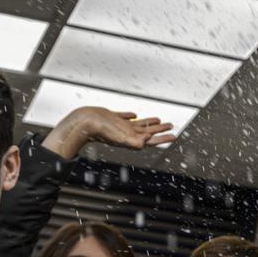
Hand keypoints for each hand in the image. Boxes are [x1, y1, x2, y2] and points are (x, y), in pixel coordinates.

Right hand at [42, 106, 175, 159]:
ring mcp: (119, 126)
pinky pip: (125, 117)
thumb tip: (146, 142)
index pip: (151, 140)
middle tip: (172, 126)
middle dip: (160, 130)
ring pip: (138, 125)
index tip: (174, 136)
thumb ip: (133, 142)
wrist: (83, 123)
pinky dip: (131, 116)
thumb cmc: (100, 131)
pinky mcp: (112, 117)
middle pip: (148, 133)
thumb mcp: (119, 137)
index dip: (163, 138)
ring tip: (159, 120)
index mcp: (131, 139)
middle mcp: (127, 133)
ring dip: (150, 123)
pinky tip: (134, 114)